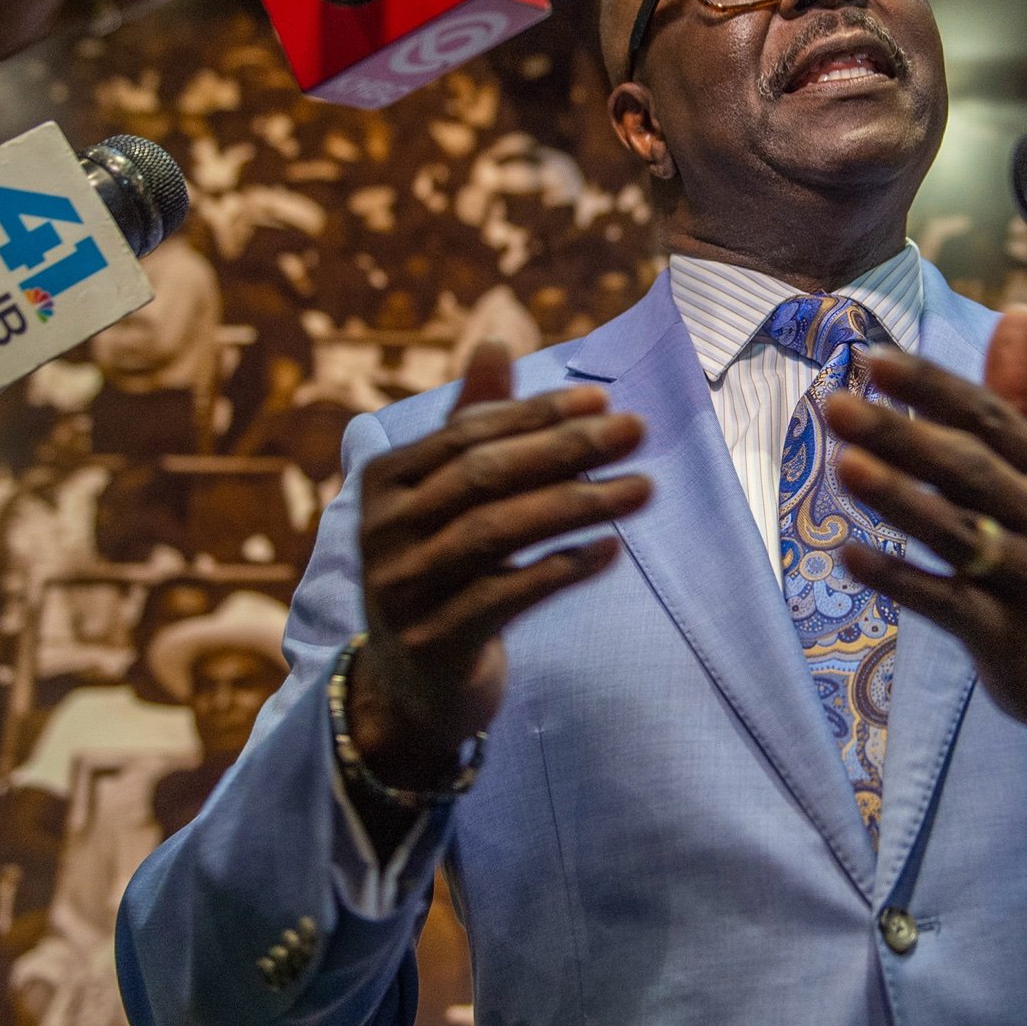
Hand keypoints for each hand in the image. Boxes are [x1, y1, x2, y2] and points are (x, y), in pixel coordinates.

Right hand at [348, 344, 650, 787]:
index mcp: (382, 482)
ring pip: (496, 532)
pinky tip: (611, 551)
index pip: (468, 433)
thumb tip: (495, 339)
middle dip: (566, 448)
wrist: (409, 686)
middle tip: (637, 430)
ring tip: (644, 488)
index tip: (603, 401)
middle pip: (483, 476)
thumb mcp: (446, 499)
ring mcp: (403, 589)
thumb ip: (470, 423)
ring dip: (579, 504)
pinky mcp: (433, 642)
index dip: (537, 414)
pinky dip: (561, 570)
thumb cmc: (442, 572)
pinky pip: (506, 597)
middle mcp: (382, 532)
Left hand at [823, 307, 1026, 783]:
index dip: (931, 387)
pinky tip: (850, 557)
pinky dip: (901, 580)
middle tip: (838, 405)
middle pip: (968, 467)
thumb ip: (1017, 398)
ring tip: (843, 466)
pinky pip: (948, 603)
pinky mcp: (1007, 634)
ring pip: (958, 531)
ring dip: (900, 498)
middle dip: (902, 434)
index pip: (986, 414)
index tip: (872, 358)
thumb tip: (1016, 311)